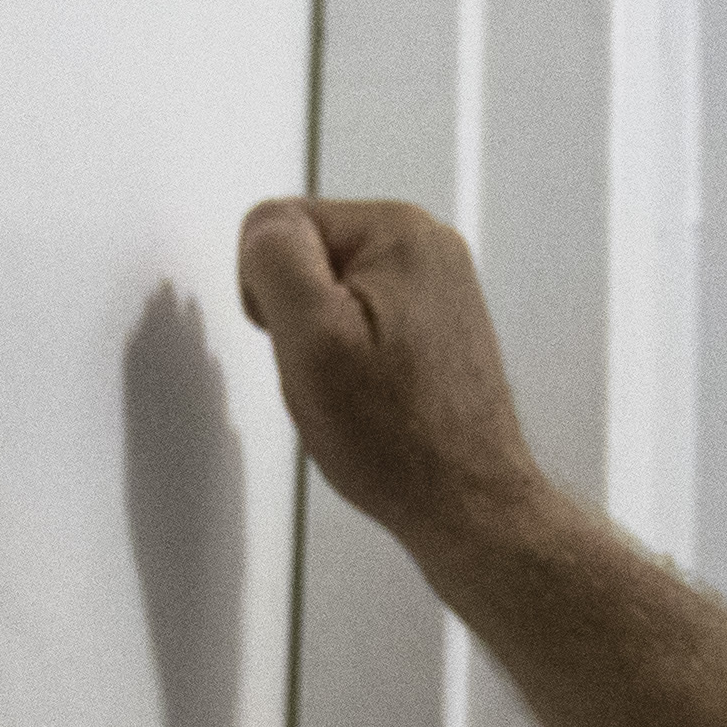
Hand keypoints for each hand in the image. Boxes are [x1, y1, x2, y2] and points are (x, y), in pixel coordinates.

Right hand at [236, 196, 547, 561]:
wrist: (462, 502)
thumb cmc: (398, 439)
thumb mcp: (310, 338)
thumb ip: (276, 259)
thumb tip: (263, 227)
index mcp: (399, 230)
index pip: (277, 224)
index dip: (266, 292)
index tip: (303, 342)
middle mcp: (428, 247)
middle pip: (306, 255)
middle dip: (298, 316)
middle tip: (329, 372)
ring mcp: (438, 286)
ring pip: (329, 292)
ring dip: (324, 341)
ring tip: (353, 389)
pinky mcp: (437, 324)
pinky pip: (360, 320)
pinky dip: (352, 357)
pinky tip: (370, 395)